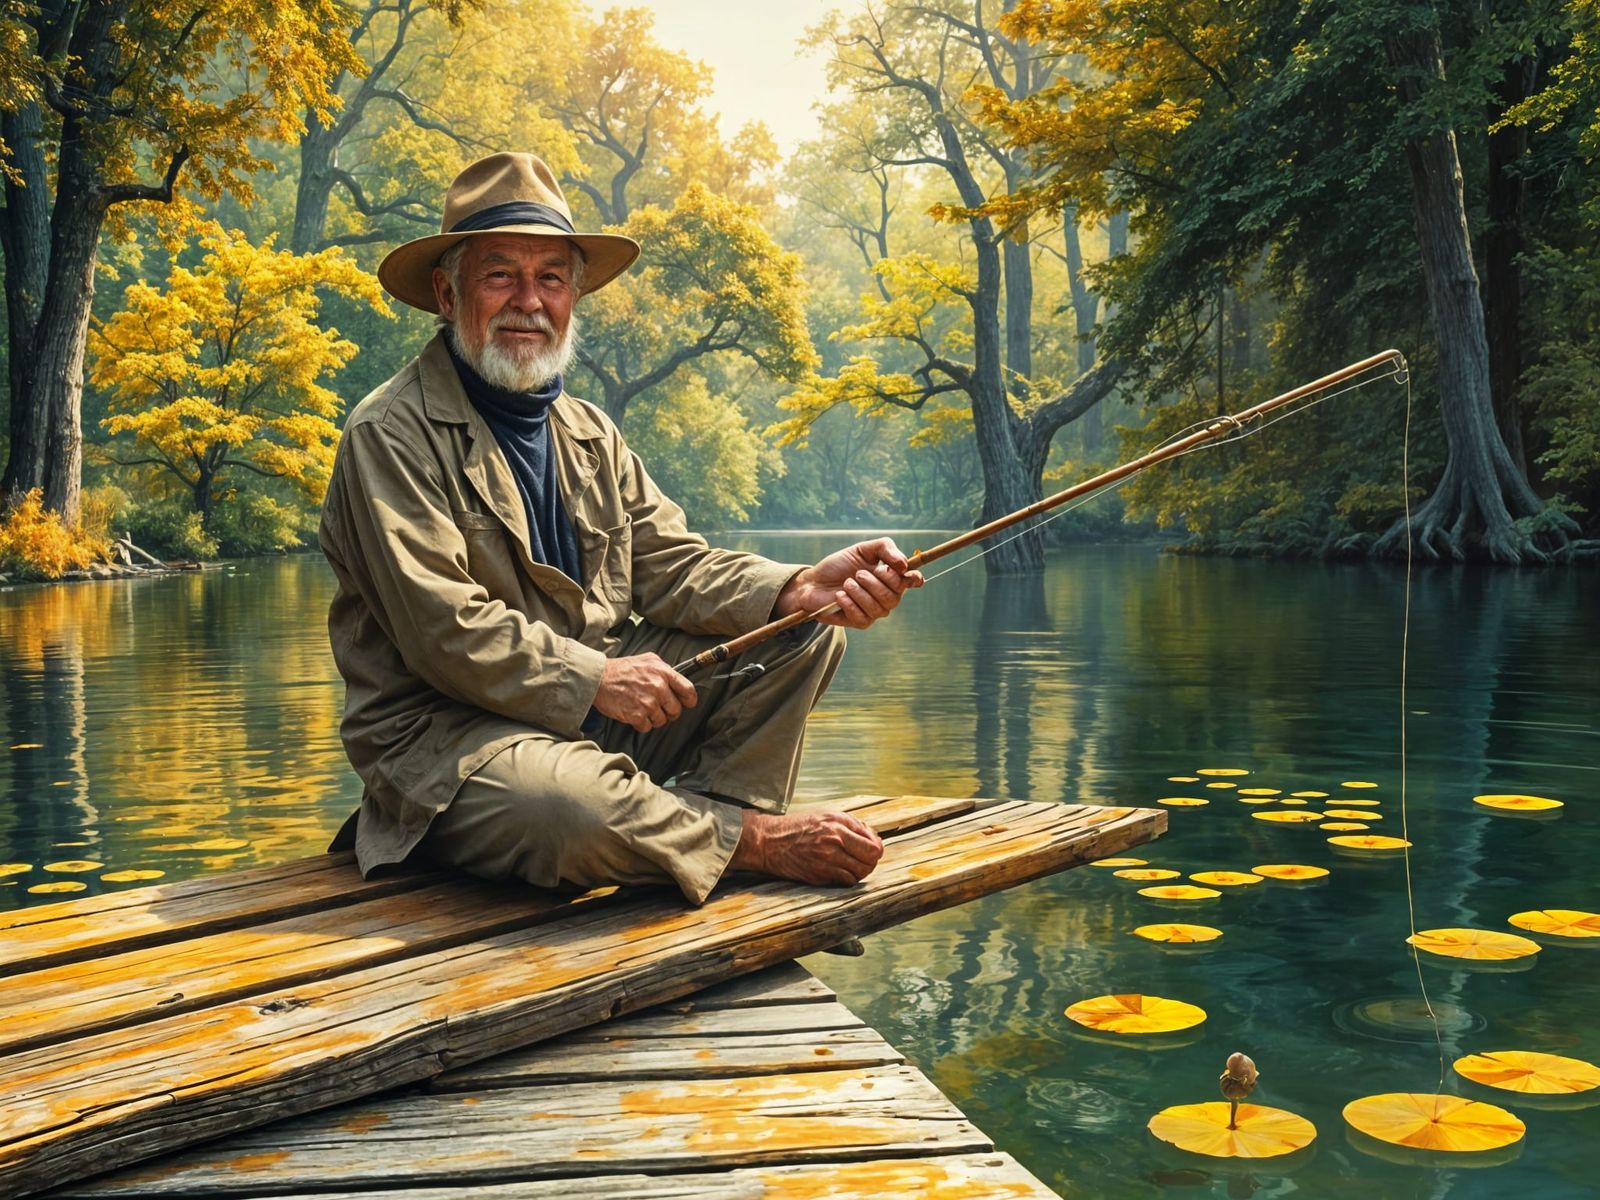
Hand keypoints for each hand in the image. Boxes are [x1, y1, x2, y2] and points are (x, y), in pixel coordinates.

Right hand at [592, 653, 696, 732]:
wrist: (599, 678)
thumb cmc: (623, 668)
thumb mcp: (648, 659)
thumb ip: (665, 669)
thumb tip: (678, 679)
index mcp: (663, 672)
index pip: (688, 691)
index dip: (689, 700)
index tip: (687, 703)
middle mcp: (658, 687)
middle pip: (676, 710)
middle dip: (669, 711)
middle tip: (658, 706)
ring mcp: (647, 702)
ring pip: (662, 720)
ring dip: (654, 718)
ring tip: (643, 708)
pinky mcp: (636, 715)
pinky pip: (647, 727)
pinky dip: (642, 723)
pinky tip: (634, 713)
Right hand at [729, 809, 883, 885]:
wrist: (769, 841)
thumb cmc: (798, 826)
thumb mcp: (826, 815)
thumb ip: (851, 825)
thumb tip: (872, 838)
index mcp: (838, 825)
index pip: (873, 846)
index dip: (876, 849)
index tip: (871, 849)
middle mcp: (834, 843)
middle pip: (870, 862)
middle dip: (871, 862)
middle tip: (863, 859)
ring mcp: (826, 861)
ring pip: (859, 874)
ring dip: (859, 871)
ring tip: (851, 865)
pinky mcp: (819, 876)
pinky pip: (844, 882)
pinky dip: (847, 879)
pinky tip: (840, 871)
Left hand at [774, 537, 923, 627]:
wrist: (814, 582)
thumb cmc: (839, 565)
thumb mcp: (862, 549)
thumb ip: (885, 548)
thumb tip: (904, 563)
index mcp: (891, 578)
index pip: (913, 580)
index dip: (912, 577)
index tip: (899, 570)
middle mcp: (887, 596)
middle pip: (895, 595)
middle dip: (875, 581)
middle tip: (858, 573)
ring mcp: (875, 611)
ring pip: (879, 607)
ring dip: (860, 591)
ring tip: (846, 583)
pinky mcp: (860, 622)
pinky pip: (863, 617)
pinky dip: (849, 603)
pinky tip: (840, 596)